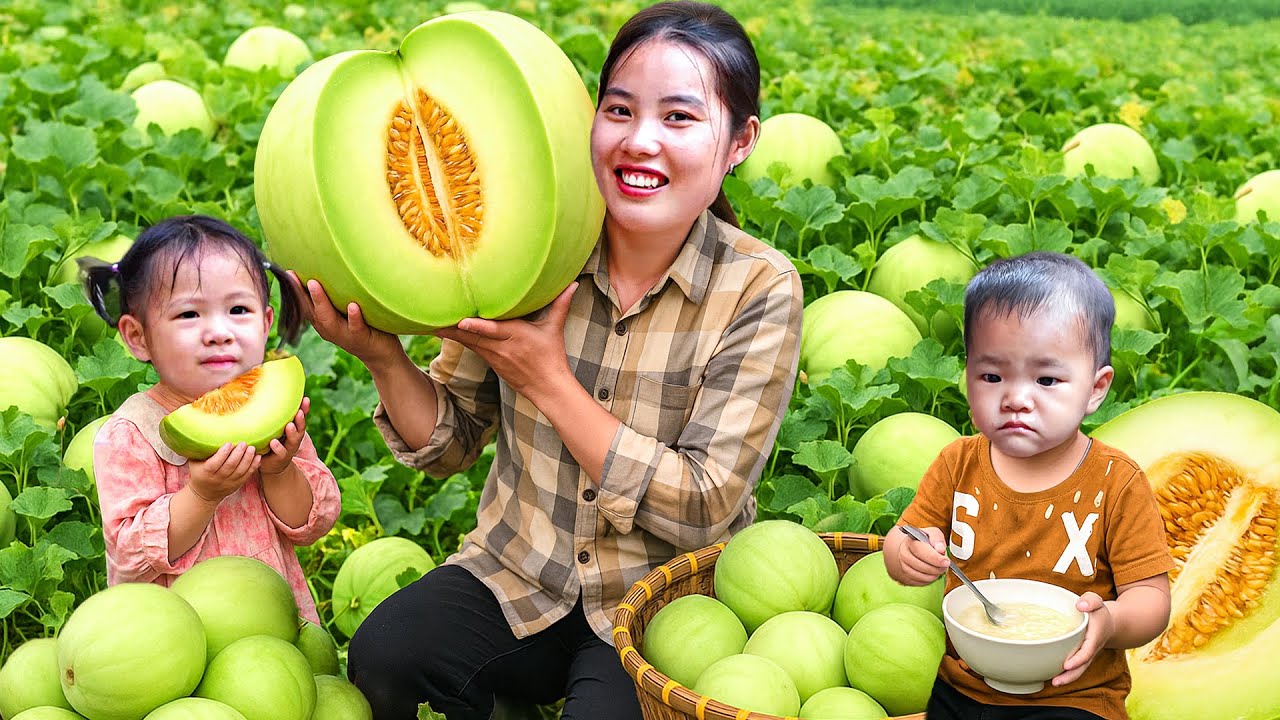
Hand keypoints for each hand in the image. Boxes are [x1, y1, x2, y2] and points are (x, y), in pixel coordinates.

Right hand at [188, 442, 259, 503]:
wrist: (204, 493)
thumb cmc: (198, 471)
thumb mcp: (194, 462)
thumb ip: (199, 449)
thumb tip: (202, 429)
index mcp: (205, 472)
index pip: (214, 464)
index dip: (222, 454)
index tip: (229, 443)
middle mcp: (217, 479)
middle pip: (230, 467)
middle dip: (238, 454)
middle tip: (243, 443)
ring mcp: (228, 483)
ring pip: (240, 471)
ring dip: (247, 459)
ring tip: (252, 448)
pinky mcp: (237, 484)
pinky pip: (247, 475)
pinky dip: (253, 466)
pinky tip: (258, 457)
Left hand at [260, 397, 308, 476]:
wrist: (271, 465)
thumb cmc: (271, 442)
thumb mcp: (274, 429)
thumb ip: (274, 417)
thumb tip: (263, 394)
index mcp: (294, 429)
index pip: (301, 417)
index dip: (305, 409)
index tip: (305, 399)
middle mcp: (294, 438)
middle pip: (301, 428)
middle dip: (301, 420)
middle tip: (299, 412)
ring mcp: (289, 449)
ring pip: (293, 440)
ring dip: (292, 433)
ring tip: (289, 425)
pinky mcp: (280, 458)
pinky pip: (280, 453)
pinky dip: (278, 447)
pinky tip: (273, 442)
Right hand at [285, 271, 401, 366]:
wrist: (381, 354)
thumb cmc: (363, 326)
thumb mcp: (345, 311)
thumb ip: (336, 296)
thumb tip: (332, 267)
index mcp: (322, 321)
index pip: (304, 304)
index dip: (294, 290)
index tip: (286, 272)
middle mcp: (328, 328)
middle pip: (310, 310)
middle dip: (299, 292)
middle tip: (291, 274)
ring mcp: (343, 334)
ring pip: (328, 318)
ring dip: (320, 301)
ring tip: (314, 284)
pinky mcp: (360, 338)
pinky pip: (355, 327)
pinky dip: (353, 317)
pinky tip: (353, 306)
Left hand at [434, 282, 577, 402]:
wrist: (547, 387)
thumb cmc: (551, 356)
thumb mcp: (555, 330)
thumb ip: (560, 305)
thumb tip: (573, 284)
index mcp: (517, 336)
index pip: (493, 331)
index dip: (477, 327)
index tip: (461, 322)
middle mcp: (501, 347)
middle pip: (472, 337)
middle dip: (451, 329)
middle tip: (430, 318)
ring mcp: (494, 356)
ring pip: (467, 343)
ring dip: (449, 334)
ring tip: (428, 323)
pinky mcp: (490, 362)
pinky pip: (471, 348)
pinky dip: (456, 340)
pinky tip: (442, 332)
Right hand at [897, 526, 949, 584]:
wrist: (914, 548)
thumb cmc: (926, 541)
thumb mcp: (934, 534)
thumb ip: (938, 540)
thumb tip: (940, 549)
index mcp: (910, 541)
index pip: (920, 551)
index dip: (935, 558)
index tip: (946, 561)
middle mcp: (904, 554)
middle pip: (920, 566)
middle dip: (937, 568)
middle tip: (945, 566)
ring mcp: (903, 566)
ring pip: (920, 576)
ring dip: (934, 575)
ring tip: (939, 569)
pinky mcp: (905, 577)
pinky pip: (919, 582)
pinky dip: (929, 580)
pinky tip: (932, 573)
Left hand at [1053, 592, 1112, 686]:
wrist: (1108, 623)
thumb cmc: (1098, 611)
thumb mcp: (1096, 601)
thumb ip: (1090, 600)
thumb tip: (1080, 606)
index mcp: (1094, 637)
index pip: (1086, 652)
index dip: (1077, 660)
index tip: (1067, 665)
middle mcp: (1090, 649)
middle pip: (1081, 667)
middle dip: (1069, 676)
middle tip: (1055, 682)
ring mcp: (1086, 655)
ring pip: (1078, 670)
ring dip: (1066, 678)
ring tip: (1052, 683)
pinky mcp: (1080, 656)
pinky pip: (1074, 667)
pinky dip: (1064, 672)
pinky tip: (1049, 674)